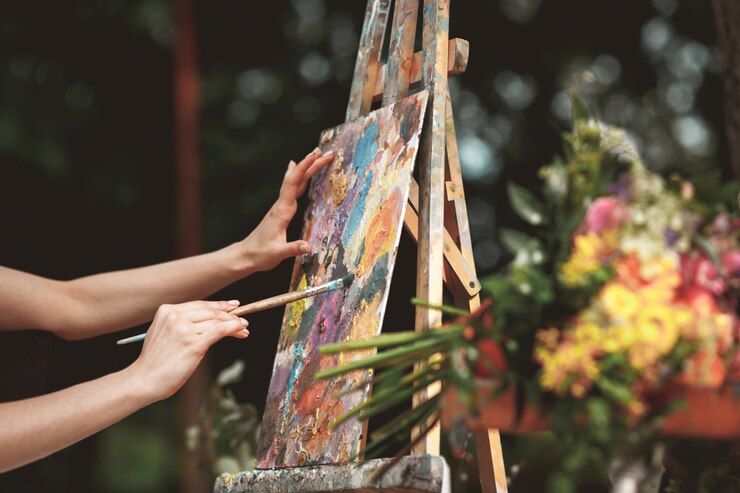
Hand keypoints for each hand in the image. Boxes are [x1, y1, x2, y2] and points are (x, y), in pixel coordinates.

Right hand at [129, 300, 248, 400]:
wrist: (144, 380)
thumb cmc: (155, 361)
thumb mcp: (163, 332)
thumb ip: (179, 322)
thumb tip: (208, 319)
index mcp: (167, 311)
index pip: (201, 305)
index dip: (220, 305)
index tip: (233, 306)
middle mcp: (175, 317)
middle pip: (211, 311)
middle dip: (231, 315)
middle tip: (243, 320)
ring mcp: (184, 330)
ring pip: (217, 321)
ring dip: (235, 324)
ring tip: (244, 329)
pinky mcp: (193, 345)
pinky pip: (219, 331)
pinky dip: (233, 329)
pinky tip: (241, 331)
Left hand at [240, 148, 333, 271]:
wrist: (245, 255)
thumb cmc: (260, 255)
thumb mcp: (277, 254)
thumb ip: (293, 249)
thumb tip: (309, 247)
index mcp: (282, 211)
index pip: (293, 184)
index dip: (304, 168)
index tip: (315, 155)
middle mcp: (281, 205)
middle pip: (297, 179)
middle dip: (312, 164)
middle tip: (327, 152)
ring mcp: (281, 206)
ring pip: (295, 182)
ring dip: (306, 168)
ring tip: (316, 155)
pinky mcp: (281, 210)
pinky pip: (292, 189)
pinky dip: (298, 177)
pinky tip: (296, 170)